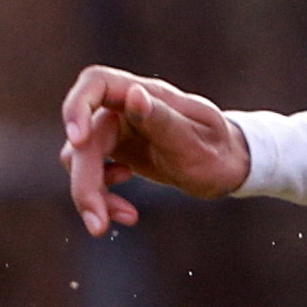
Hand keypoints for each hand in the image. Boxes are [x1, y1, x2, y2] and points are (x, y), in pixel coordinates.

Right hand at [61, 65, 250, 233]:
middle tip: (98, 224)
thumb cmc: (217, 150)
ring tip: (128, 219)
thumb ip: (163, 120)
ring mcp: (116, 130)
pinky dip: (103, 196)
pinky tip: (128, 211)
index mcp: (147, 95)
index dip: (77, 107)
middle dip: (86, 182)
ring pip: (81, 159)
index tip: (78, 141)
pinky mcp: (114, 151)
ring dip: (93, 195)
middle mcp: (123, 108)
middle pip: (85, 138)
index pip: (97, 83)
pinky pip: (90, 173)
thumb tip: (134, 95)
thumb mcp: (195, 142)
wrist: (229, 166)